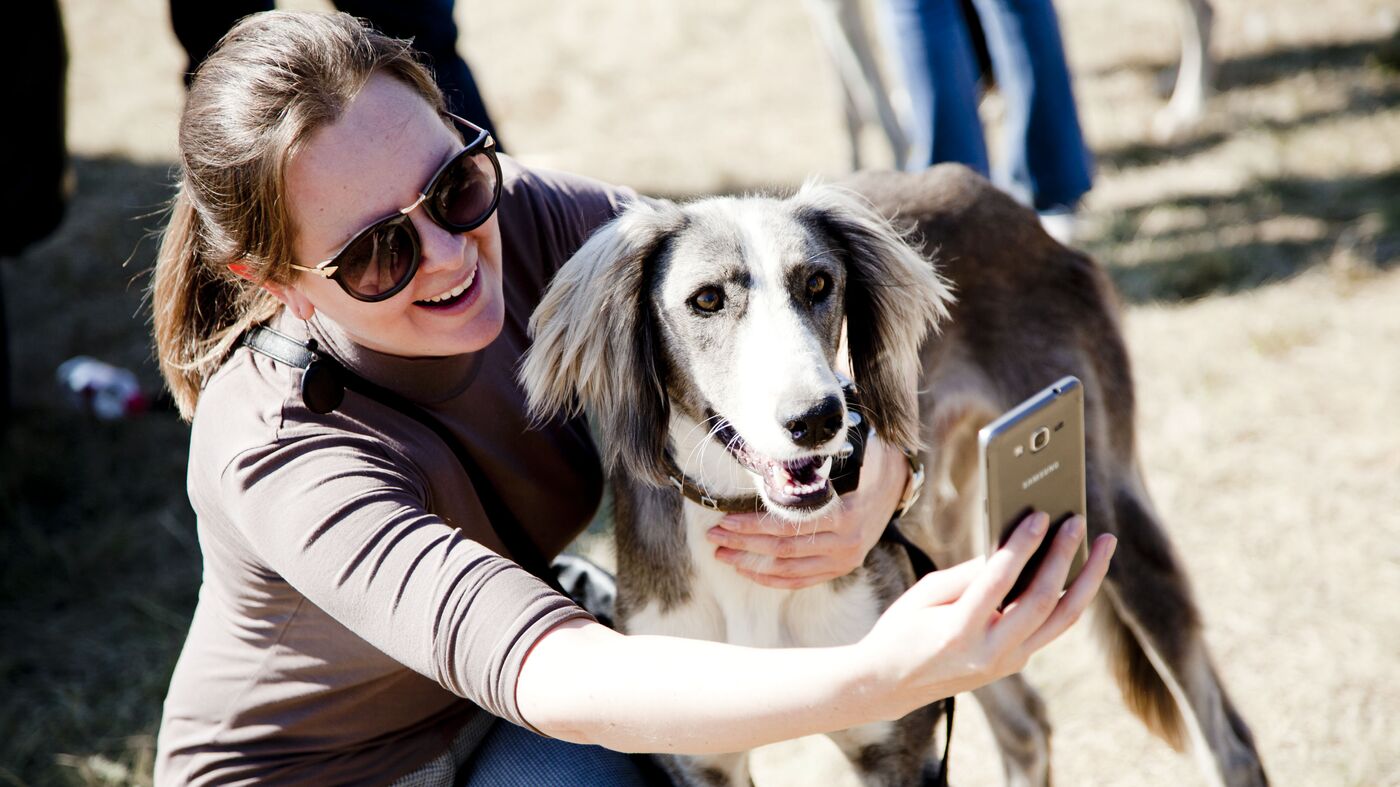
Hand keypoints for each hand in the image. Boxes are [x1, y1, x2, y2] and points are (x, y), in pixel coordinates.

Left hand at [705, 436, 907, 588]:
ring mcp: (843, 561)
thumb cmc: (863, 465)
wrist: (895, 486)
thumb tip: (773, 459)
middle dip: (743, 543)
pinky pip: (801, 581)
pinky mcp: (840, 569)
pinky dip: (772, 579)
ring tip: (722, 554)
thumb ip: (815, 466)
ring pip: (788, 569)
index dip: (752, 525)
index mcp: (844, 515)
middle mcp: (845, 544)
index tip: (723, 519)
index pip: (787, 525)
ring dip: (750, 563)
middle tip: (713, 536)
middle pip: (782, 549)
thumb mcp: (847, 458)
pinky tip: (747, 571)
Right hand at [856, 511, 1115, 718]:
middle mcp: (990, 652)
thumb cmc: (903, 629)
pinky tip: (1079, 569)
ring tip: (1104, 546)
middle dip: (1064, 556)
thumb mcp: (925, 594)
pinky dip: (1069, 595)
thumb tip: (1010, 549)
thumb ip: (969, 574)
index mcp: (958, 631)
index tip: (1041, 515)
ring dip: (1088, 580)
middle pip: (1042, 601)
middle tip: (1077, 521)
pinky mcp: (1015, 663)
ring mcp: (1007, 663)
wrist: (893, 683)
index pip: (1000, 581)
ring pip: (1062, 620)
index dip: (1023, 545)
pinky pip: (1051, 627)